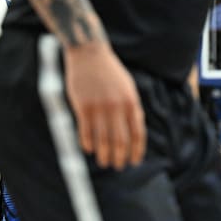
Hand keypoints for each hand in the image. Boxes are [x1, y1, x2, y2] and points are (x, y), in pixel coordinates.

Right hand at [63, 42, 145, 169]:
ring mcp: (99, 108)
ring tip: (104, 162)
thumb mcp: (128, 88)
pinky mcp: (83, 107)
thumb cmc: (110, 72)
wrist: (89, 54)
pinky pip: (86, 132)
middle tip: (117, 166)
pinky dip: (88, 144)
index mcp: (131, 103)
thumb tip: (134, 132)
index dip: (136, 150)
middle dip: (120, 157)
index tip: (134, 161)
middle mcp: (117, 107)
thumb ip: (132, 108)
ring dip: (104, 155)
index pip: (137, 133)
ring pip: (103, 139)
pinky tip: (89, 150)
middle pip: (120, 140)